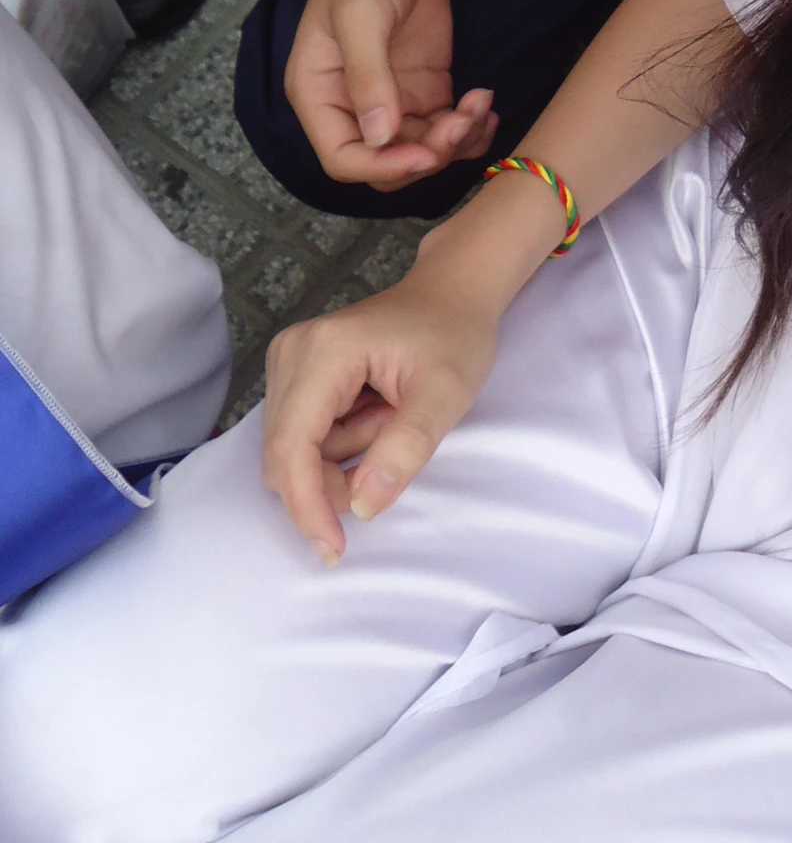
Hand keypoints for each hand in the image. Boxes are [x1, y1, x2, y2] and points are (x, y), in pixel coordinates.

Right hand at [263, 266, 499, 561]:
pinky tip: (375, 412)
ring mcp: (288, 359)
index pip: (293, 446)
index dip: (307, 505)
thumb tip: (362, 507)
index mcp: (324, 352)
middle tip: (392, 457)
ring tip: (391, 416)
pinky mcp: (295, 371)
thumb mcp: (446, 395)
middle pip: (285, 454)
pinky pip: (304, 435)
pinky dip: (340, 442)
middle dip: (334, 478)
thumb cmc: (454, 336)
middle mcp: (291, 352)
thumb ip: (405, 449)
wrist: (452, 293)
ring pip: (294, 450)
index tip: (334, 550)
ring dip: (344, 456)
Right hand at [286, 0, 496, 189]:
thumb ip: (368, 77)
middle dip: (427, 153)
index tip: (425, 154)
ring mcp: (393, 98)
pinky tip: (486, 107)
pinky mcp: (425, 86)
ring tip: (479, 106)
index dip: (383, 167)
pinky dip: (470, 128)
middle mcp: (352, 105)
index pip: (342, 158)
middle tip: (461, 121)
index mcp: (319, 94)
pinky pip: (446, 127)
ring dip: (455, 141)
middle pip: (387, 161)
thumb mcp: (361, 16)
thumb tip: (379, 137)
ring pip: (423, 149)